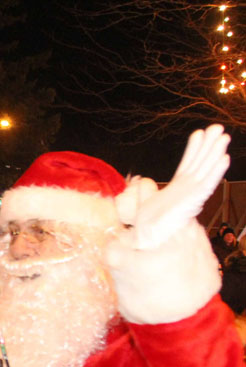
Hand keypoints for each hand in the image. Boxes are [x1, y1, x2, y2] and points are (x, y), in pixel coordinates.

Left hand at [118, 125, 229, 249]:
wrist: (149, 238)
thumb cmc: (150, 226)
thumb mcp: (145, 202)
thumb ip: (146, 191)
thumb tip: (141, 183)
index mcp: (178, 188)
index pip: (188, 164)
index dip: (194, 149)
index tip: (198, 133)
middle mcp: (188, 188)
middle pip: (200, 162)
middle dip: (208, 145)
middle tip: (217, 127)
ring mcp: (193, 193)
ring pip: (206, 168)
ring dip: (215, 152)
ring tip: (223, 136)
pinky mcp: (195, 201)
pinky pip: (207, 183)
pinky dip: (216, 171)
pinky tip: (224, 158)